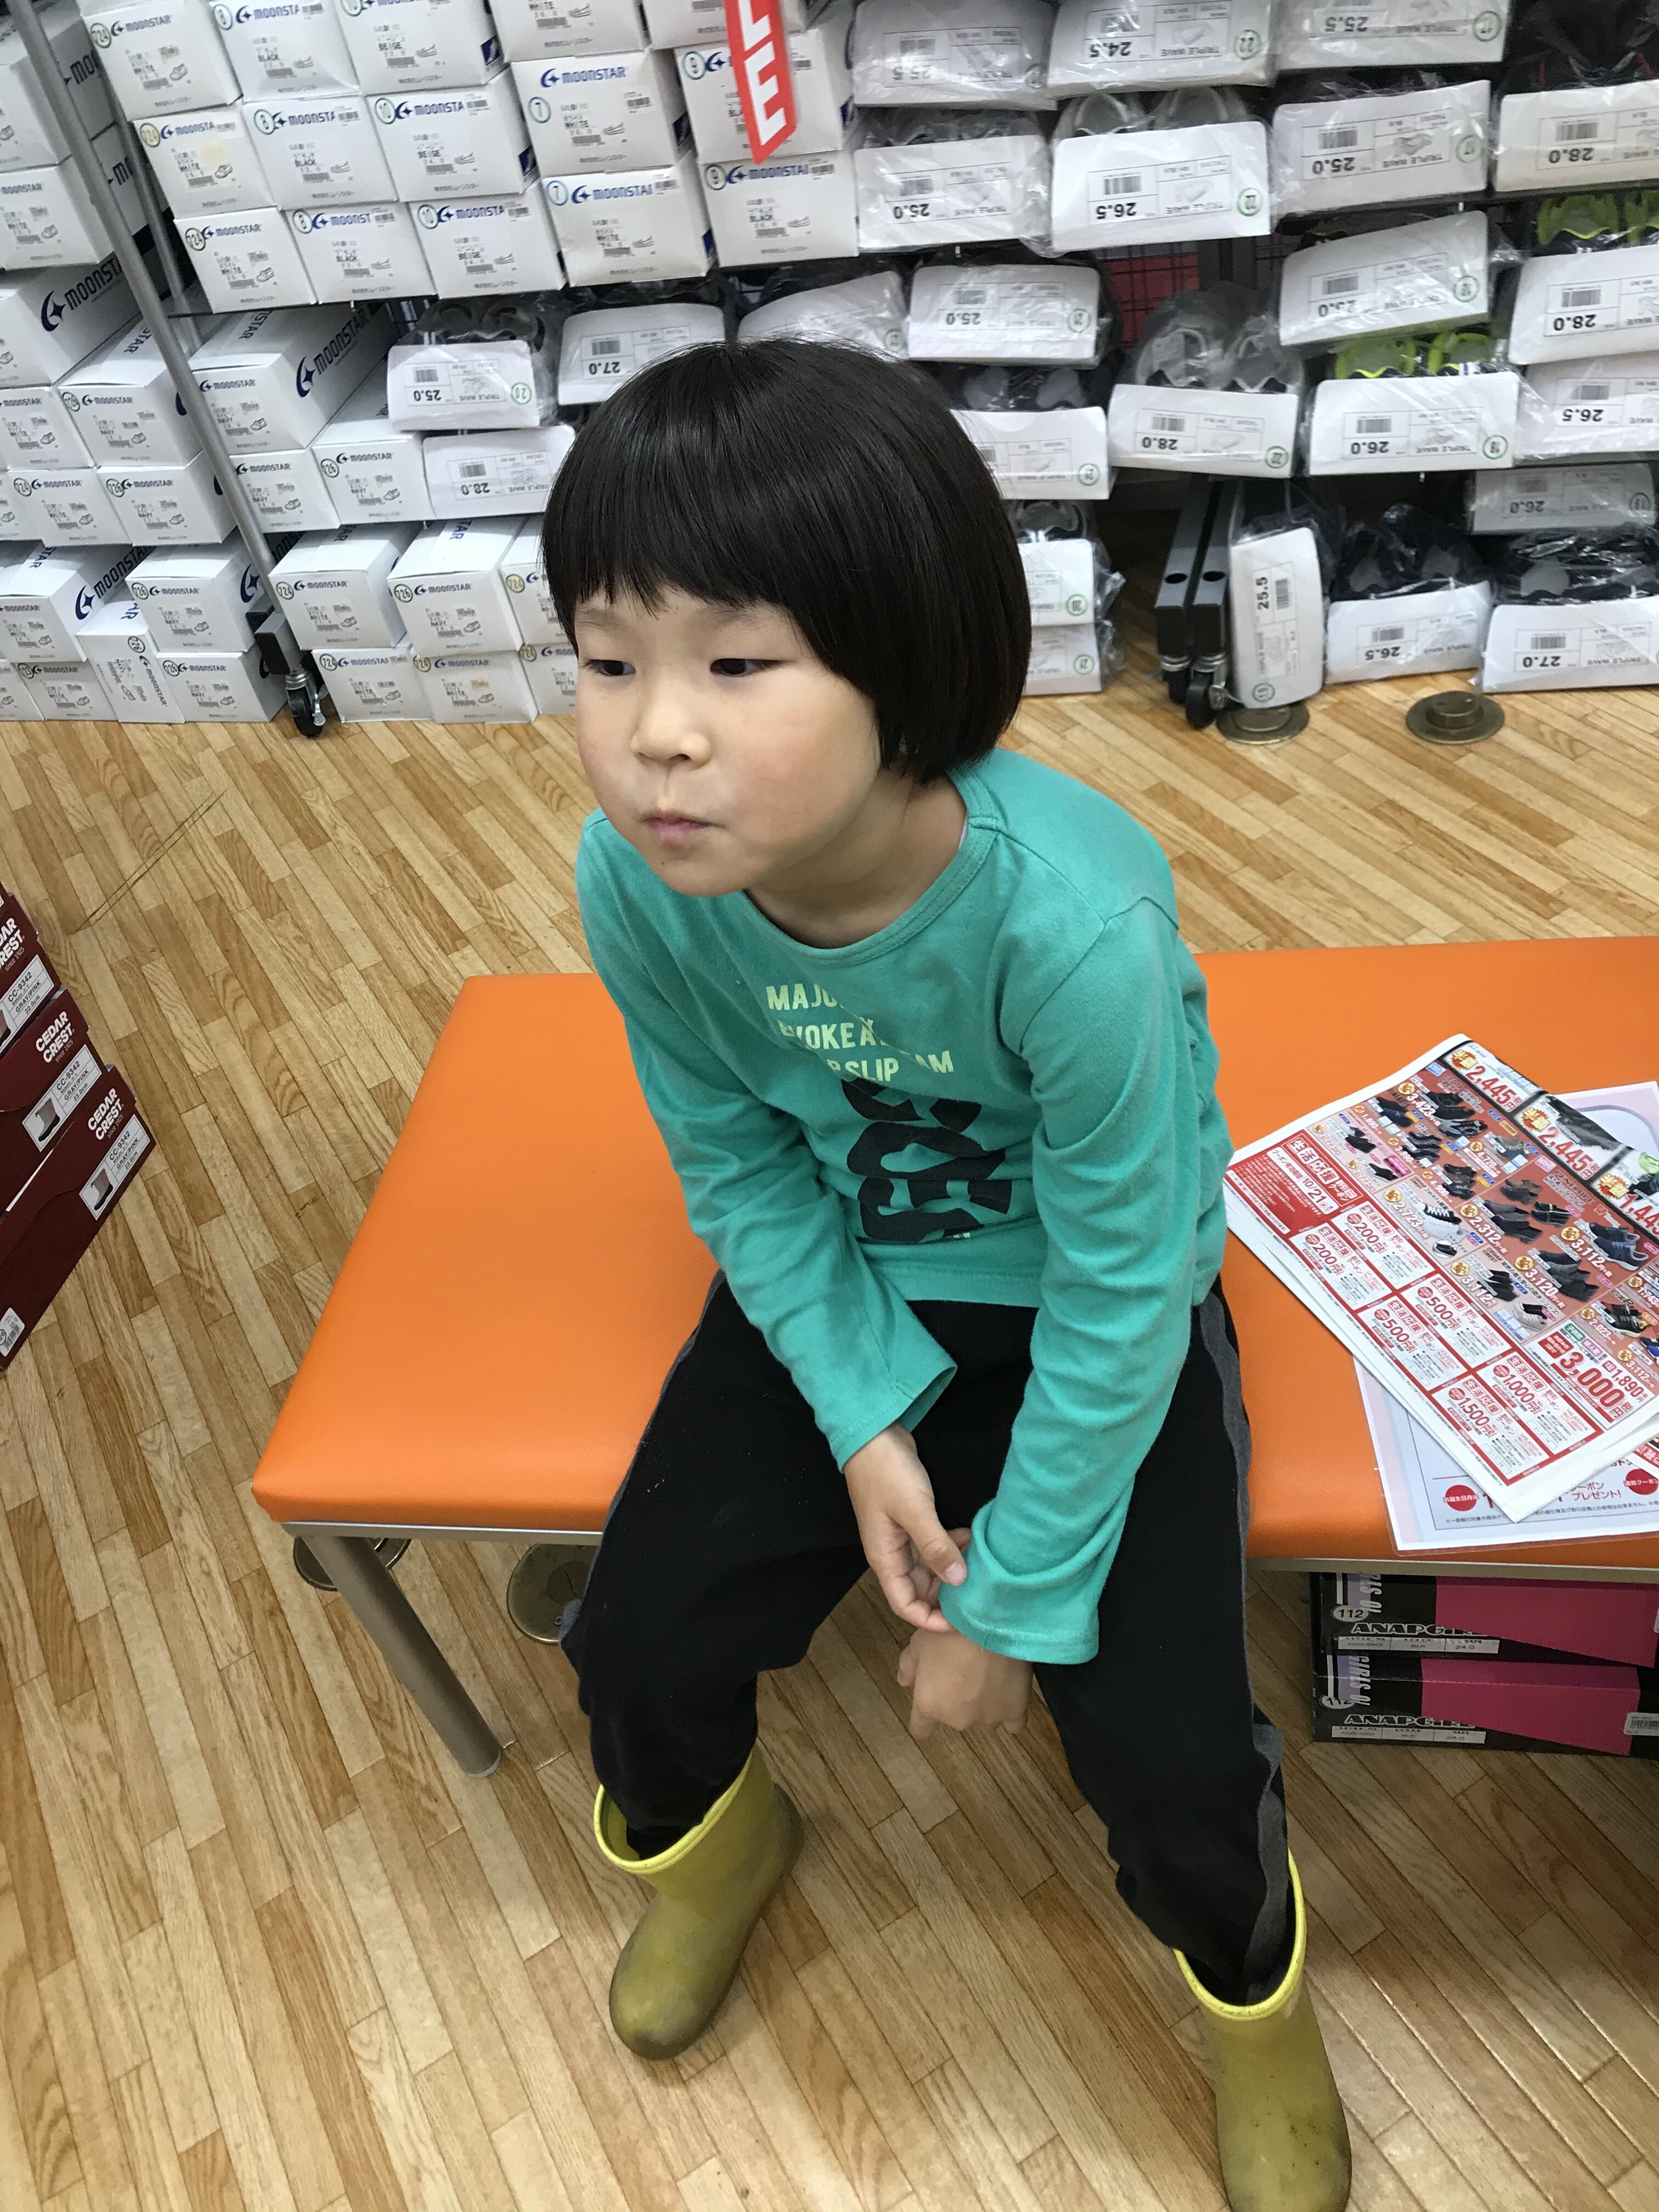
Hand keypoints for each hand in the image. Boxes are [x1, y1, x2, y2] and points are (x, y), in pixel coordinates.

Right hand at [843, 1423, 968, 1631]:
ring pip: (929, 1568)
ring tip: (976, 1558)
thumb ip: (935, 1547)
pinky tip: (966, 1537)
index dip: (930, 1620)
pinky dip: (949, 1547)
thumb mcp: (914, 1511)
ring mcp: (901, 1537)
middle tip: (979, 1591)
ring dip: (951, 1567)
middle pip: (920, 1590)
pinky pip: (932, 1546)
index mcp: (885, 1559)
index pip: (905, 1605)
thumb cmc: (887, 1474)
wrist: (874, 1435)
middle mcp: (892, 1554)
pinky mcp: (911, 1521)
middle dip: (947, 1594)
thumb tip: (958, 1583)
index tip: (961, 1622)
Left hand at [897, 1620, 1033, 1740]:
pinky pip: (1013, 1722)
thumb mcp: (918, 1643)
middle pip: (955, 1719)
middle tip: (965, 1673)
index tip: (934, 1700)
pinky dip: (1010, 1709)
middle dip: (958, 1702)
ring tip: (991, 1676)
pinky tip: (1010, 1691)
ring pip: (983, 1719)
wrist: (990, 1622)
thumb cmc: (949, 1631)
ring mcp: (987, 1719)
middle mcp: (957, 1720)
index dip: (926, 1717)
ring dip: (984, 1705)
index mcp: (929, 1706)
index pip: (922, 1729)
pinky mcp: (1014, 1713)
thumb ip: (908, 1666)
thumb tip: (904, 1681)